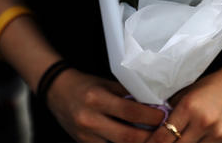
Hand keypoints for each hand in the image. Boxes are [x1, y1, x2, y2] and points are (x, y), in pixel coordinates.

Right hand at [45, 69, 161, 142]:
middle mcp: (90, 118)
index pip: (130, 112)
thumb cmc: (84, 85)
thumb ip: (126, 95)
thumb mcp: (104, 83)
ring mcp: (86, 135)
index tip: (165, 116)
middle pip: (128, 137)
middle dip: (150, 137)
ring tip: (152, 138)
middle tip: (166, 133)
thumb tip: (153, 104)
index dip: (151, 117)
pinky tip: (134, 142)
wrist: (55, 90)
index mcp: (96, 98)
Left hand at [146, 53, 221, 142]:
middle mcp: (204, 123)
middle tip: (163, 141)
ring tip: (184, 138)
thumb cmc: (213, 86)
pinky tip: (198, 140)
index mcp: (189, 107)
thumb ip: (174, 109)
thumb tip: (156, 126)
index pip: (164, 136)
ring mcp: (220, 136)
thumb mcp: (188, 92)